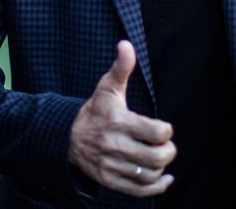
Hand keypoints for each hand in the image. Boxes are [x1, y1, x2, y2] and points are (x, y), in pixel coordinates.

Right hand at [68, 41, 175, 196]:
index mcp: (118, 122)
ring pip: (149, 174)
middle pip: (156, 157)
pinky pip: (138, 191)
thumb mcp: (107, 87)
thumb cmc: (96, 110)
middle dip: (168, 151)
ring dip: (161, 168)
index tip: (163, 128)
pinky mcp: (109, 180)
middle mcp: (115, 146)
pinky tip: (165, 179)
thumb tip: (126, 44)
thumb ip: (121, 67)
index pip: (157, 133)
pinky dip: (157, 187)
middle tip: (166, 145)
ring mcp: (111, 165)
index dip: (166, 131)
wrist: (67, 137)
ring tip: (159, 157)